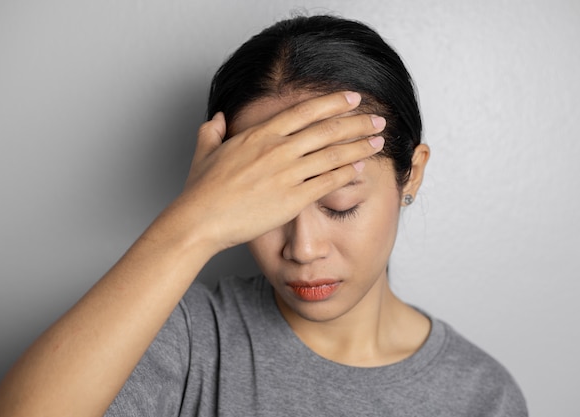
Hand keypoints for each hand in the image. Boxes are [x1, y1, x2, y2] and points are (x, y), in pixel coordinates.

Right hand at [178, 91, 385, 251]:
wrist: (200, 219)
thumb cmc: (201, 189)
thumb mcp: (204, 152)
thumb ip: (212, 131)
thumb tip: (217, 118)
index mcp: (260, 134)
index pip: (304, 111)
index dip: (332, 103)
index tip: (352, 98)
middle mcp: (278, 149)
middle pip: (327, 130)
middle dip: (357, 123)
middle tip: (378, 119)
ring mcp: (286, 174)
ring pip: (332, 155)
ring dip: (359, 146)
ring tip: (378, 142)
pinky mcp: (292, 199)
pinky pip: (327, 183)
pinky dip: (346, 173)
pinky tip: (360, 169)